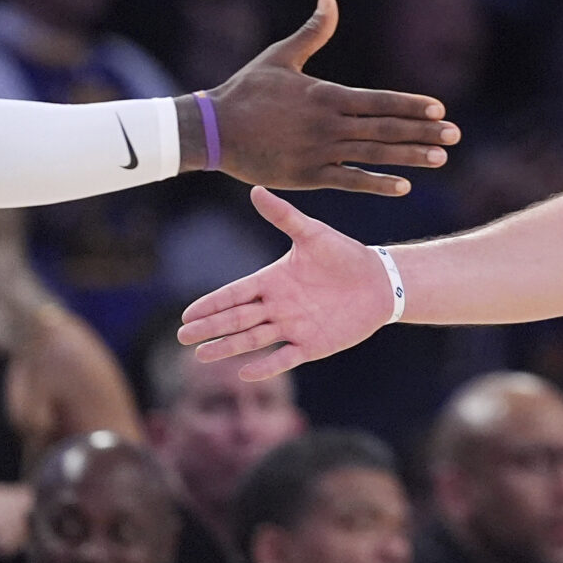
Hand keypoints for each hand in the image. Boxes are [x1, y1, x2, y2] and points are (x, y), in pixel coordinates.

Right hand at [179, 190, 394, 379]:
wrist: (379, 281)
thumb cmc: (345, 254)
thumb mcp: (312, 234)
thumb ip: (283, 215)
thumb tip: (255, 188)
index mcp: (273, 280)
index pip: (234, 294)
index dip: (211, 304)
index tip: (187, 314)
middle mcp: (277, 306)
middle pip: (236, 319)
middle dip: (210, 328)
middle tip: (182, 337)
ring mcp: (293, 327)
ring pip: (252, 340)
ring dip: (227, 348)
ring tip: (201, 357)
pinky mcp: (312, 345)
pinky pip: (284, 358)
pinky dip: (265, 367)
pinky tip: (244, 374)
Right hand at [200, 0, 457, 194]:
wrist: (214, 130)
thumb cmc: (246, 91)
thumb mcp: (280, 56)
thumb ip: (312, 31)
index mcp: (325, 94)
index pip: (379, 100)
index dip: (411, 106)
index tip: (440, 110)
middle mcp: (328, 123)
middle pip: (385, 128)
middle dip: (423, 132)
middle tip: (456, 136)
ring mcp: (318, 152)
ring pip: (373, 155)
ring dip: (410, 157)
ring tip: (440, 159)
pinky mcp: (306, 176)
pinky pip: (349, 181)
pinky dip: (376, 184)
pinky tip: (403, 187)